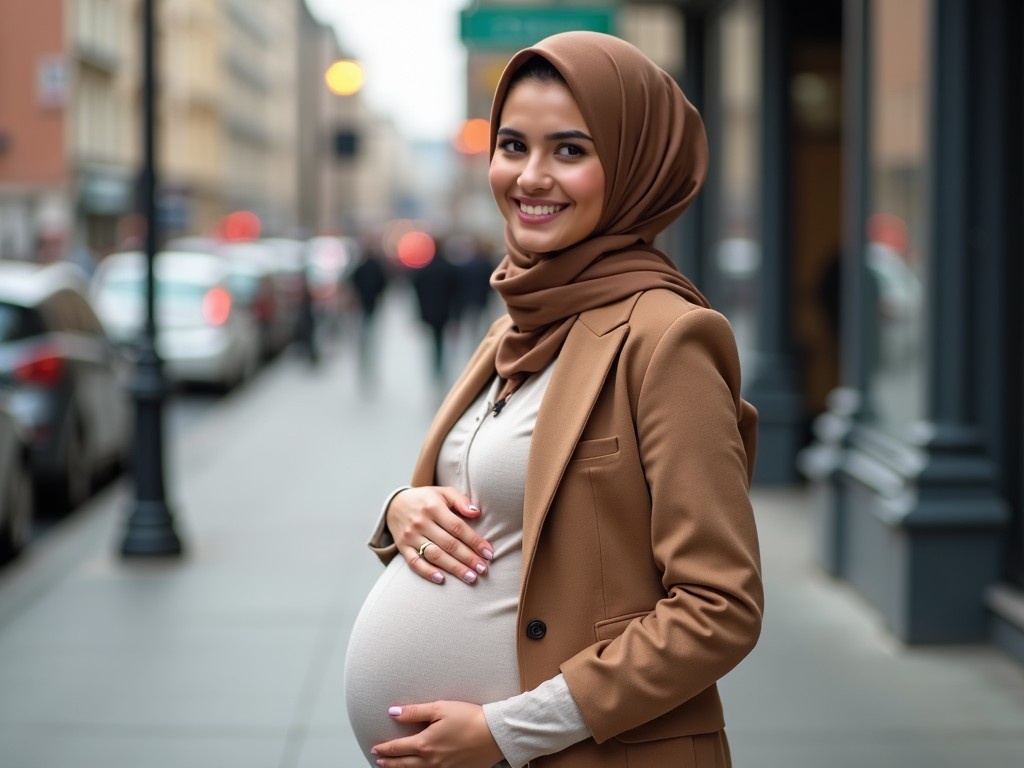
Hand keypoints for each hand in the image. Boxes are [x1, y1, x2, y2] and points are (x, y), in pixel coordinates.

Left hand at [371, 701, 502, 767]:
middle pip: (403, 764)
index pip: (398, 748)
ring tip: (391, 767)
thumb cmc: (469, 718)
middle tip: (379, 760)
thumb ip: (414, 711)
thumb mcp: (440, 708)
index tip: (375, 748)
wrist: (494, 735)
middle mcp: (431, 761)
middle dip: (389, 762)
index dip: (385, 748)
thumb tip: (393, 713)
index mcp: (425, 744)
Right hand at [387, 487, 493, 584]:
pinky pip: (414, 562)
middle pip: (448, 544)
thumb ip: (460, 500)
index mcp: (434, 507)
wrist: (395, 504)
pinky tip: (441, 579)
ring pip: (434, 555)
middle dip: (468, 558)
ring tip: (470, 577)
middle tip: (483, 569)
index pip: (458, 527)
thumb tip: (476, 513)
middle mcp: (421, 522)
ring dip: (453, 568)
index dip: (474, 541)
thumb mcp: (443, 492)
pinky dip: (427, 572)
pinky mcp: (402, 547)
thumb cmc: (426, 499)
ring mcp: (410, 536)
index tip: (489, 553)